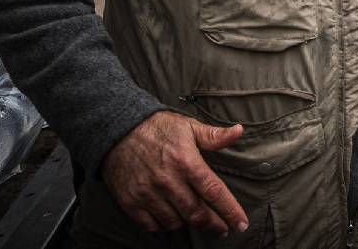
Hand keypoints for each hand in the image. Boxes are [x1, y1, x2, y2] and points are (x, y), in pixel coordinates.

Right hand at [101, 110, 247, 235]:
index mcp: (186, 162)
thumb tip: (239, 131)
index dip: (230, 211)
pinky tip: (172, 219)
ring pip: (175, 222)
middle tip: (223, 229)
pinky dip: (165, 226)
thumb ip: (214, 136)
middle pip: (196, 213)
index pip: (214, 192)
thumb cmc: (157, 128)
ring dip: (189, 224)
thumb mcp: (189, 126)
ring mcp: (147, 193)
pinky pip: (152, 225)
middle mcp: (168, 181)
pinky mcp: (130, 202)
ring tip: (197, 219)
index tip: (240, 224)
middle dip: (214, 225)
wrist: (117, 130)